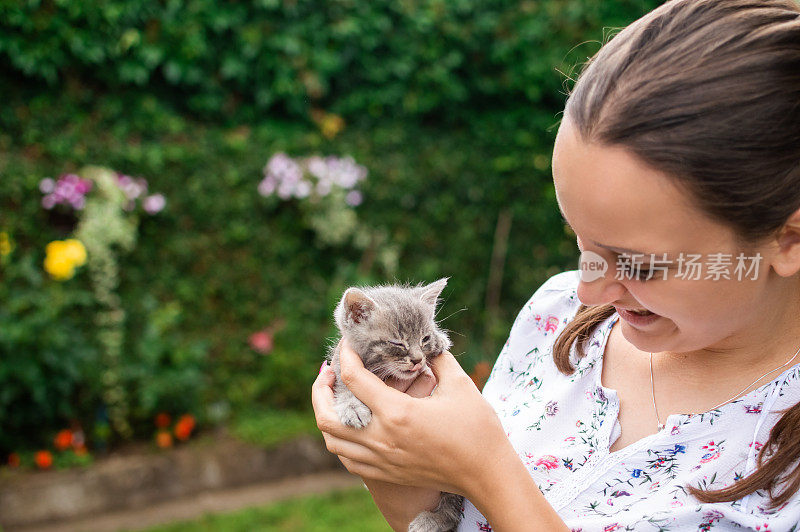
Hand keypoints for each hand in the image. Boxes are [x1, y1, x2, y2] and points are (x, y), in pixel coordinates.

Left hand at [312, 340, 510, 498]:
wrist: (486, 474)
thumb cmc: (477, 429)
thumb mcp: (459, 385)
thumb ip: (438, 360)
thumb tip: (426, 344)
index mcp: (397, 413)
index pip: (354, 379)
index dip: (346, 357)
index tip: (348, 344)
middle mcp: (382, 438)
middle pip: (327, 416)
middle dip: (320, 390)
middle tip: (328, 373)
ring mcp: (381, 459)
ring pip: (333, 441)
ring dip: (326, 415)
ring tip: (334, 398)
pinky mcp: (386, 473)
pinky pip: (348, 459)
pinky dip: (340, 441)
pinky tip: (350, 426)